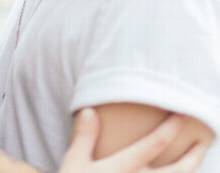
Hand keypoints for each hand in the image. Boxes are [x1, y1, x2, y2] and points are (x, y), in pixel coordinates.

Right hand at [60, 107, 207, 172]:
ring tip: (195, 162)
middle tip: (203, 143)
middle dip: (193, 157)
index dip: (170, 128)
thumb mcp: (73, 163)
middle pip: (177, 172)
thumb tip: (90, 110)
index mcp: (122, 168)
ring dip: (189, 172)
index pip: (153, 145)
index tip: (183, 113)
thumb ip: (84, 137)